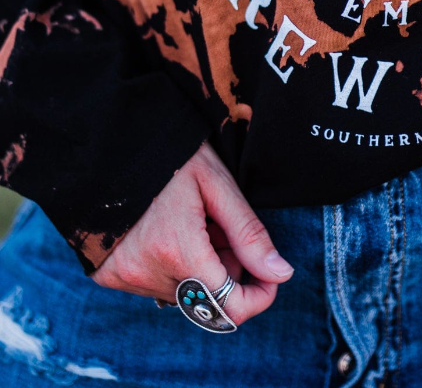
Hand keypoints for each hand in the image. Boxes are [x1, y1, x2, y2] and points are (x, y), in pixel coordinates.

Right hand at [92, 141, 292, 322]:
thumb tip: (280, 274)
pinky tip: (169, 232)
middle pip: (208, 299)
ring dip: (199, 269)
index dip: (258, 297)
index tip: (270, 275)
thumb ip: (249, 234)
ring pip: (183, 295)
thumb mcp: (218, 185)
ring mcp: (124, 277)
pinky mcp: (109, 276)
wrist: (115, 145)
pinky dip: (173, 268)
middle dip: (227, 270)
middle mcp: (146, 273)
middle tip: (220, 226)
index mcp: (177, 249)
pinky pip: (157, 286)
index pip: (228, 308)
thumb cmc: (174, 156)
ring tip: (193, 224)